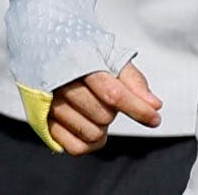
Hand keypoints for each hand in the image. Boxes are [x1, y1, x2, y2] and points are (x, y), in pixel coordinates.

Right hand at [46, 61, 161, 154]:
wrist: (41, 48)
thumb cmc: (83, 53)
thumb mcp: (108, 56)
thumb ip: (133, 81)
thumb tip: (155, 105)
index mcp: (81, 62)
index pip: (114, 93)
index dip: (138, 109)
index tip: (155, 119)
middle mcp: (62, 84)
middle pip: (104, 116)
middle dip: (113, 112)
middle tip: (104, 98)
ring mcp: (49, 105)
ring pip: (91, 134)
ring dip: (101, 128)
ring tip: (93, 109)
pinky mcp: (42, 122)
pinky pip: (75, 148)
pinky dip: (89, 144)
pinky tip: (88, 127)